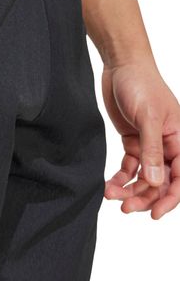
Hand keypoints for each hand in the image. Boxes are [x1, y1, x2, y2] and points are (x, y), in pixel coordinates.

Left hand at [102, 60, 179, 218]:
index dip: (170, 198)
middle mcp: (168, 145)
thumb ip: (152, 151)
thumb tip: (156, 182)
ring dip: (130, 190)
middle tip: (125, 208)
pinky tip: (110, 185)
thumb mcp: (149, 118)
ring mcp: (150, 144)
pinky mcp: (133, 142)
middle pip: (161, 182)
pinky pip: (130, 167)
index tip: (153, 214)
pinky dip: (121, 178)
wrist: (121, 65)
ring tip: (111, 196)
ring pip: (144, 177)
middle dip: (145, 197)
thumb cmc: (141, 85)